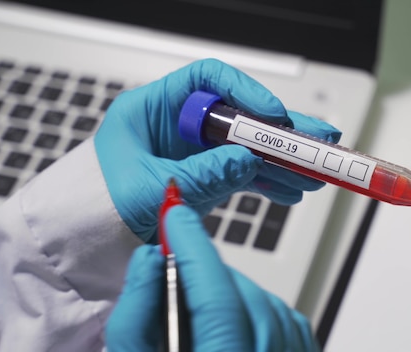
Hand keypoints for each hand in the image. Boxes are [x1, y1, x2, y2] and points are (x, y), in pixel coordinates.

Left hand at [95, 59, 340, 241]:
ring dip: (283, 160)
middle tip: (318, 140)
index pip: (208, 80)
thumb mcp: (152, 188)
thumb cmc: (102, 205)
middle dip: (281, 131)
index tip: (272, 115)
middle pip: (240, 116)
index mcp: (155, 109)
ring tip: (315, 173)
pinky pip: (243, 173)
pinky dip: (268, 183)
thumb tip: (249, 160)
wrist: (92, 238)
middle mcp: (180, 124)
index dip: (245, 92)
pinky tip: (291, 190)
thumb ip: (203, 174)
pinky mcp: (206, 176)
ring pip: (249, 147)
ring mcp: (196, 151)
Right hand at [106, 205, 320, 350]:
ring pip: (266, 303)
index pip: (217, 298)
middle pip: (242, 298)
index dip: (194, 248)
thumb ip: (138, 320)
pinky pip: (286, 320)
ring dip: (229, 291)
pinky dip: (257, 308)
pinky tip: (231, 322)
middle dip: (205, 272)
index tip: (175, 214)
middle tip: (172, 268)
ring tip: (196, 317)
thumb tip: (152, 261)